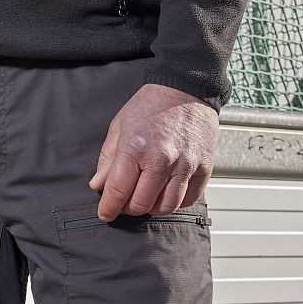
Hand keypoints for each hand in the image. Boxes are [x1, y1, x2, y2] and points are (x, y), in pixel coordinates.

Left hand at [88, 83, 217, 219]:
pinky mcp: (203, 169)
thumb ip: (108, 158)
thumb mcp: (119, 126)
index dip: (108, 207)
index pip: (118, 190)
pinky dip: (174, 203)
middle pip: (141, 204)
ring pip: (166, 207)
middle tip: (124, 201)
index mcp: (136, 148)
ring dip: (152, 208)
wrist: (186, 89)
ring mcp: (185, 166)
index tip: (104, 213)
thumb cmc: (151, 105)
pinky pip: (188, 200)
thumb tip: (98, 184)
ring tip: (145, 197)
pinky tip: (165, 192)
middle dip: (128, 208)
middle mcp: (162, 160)